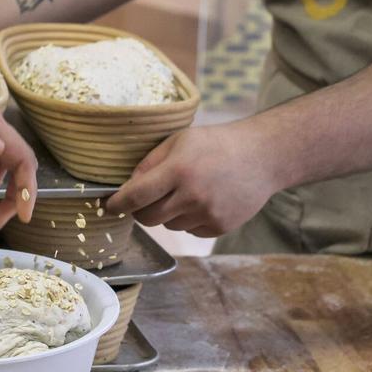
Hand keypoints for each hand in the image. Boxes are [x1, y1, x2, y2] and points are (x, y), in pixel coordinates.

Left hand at [106, 123, 284, 236]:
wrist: (262, 156)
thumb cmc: (216, 144)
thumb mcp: (179, 141)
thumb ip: (149, 163)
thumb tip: (126, 188)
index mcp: (178, 170)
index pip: (135, 196)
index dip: (117, 204)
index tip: (109, 206)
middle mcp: (192, 196)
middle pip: (147, 218)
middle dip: (140, 211)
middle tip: (145, 199)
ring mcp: (206, 214)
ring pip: (168, 225)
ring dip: (168, 213)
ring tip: (187, 191)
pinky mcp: (219, 227)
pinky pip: (189, 230)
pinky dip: (189, 219)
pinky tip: (204, 200)